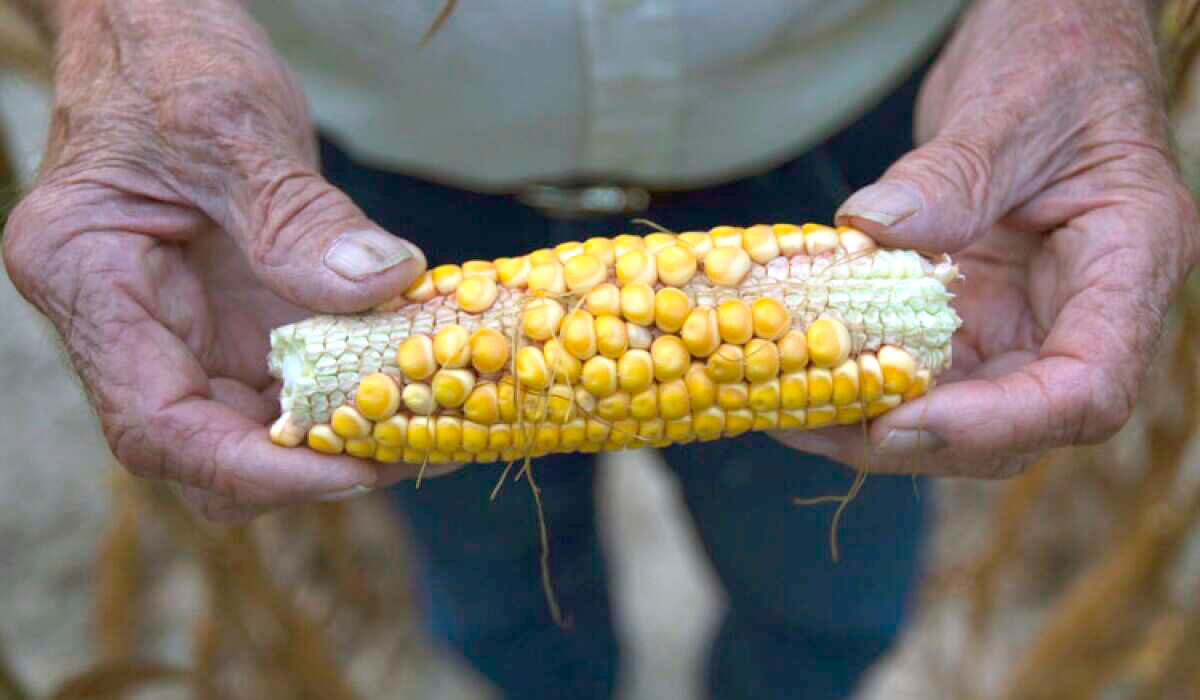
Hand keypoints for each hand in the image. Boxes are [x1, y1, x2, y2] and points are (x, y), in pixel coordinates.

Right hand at [2, 0, 438, 521]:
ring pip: (247, 427)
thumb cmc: (170, 59)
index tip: (352, 472)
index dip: (254, 471)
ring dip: (332, 438)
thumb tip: (383, 286)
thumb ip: (297, 217)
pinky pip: (284, 380)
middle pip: (201, 448)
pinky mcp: (229, 315)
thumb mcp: (231, 126)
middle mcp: (125, 325)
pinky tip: (409, 378)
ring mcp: (178, 326)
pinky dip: (345, 390)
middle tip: (410, 452)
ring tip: (426, 424)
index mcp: (87, 281)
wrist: (160, 28)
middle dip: (302, 468)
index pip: (157, 423)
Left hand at [772, 0, 1198, 476]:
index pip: (1085, 388)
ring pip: (959, 408)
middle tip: (811, 425)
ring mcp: (1024, 318)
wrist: (1045, 42)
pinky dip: (860, 375)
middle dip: (913, 438)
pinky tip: (792, 369)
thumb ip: (954, 175)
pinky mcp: (971, 311)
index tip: (899, 422)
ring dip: (871, 421)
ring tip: (785, 412)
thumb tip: (870, 226)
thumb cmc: (1054, 60)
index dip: (996, 423)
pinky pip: (920, 364)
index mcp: (1128, 265)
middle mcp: (1080, 313)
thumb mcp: (1009, 108)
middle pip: (1015, 423)